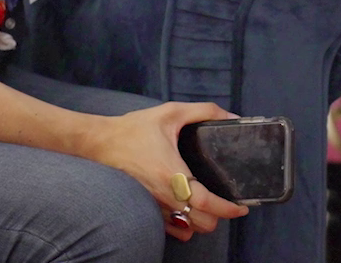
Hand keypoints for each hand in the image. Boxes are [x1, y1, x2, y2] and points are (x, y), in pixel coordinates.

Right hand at [83, 102, 248, 239]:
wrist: (99, 143)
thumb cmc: (133, 129)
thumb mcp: (171, 112)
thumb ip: (204, 111)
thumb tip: (231, 116)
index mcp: (171, 173)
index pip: (206, 202)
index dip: (228, 209)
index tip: (242, 207)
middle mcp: (164, 196)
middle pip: (202, 223)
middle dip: (219, 215)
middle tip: (225, 199)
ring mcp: (154, 206)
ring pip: (188, 228)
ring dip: (202, 220)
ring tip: (208, 203)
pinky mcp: (147, 209)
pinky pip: (172, 229)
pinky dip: (185, 224)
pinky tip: (188, 209)